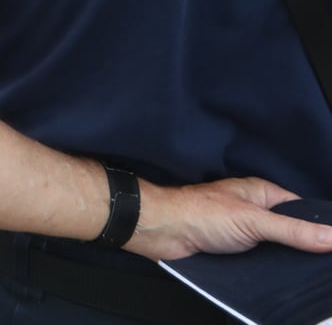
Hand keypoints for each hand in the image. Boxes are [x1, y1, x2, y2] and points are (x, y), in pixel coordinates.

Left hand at [127, 177, 331, 260]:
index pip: (302, 210)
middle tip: (321, 267)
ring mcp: (244, 232)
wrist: (160, 231)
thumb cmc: (199, 213)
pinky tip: (280, 281)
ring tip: (304, 276)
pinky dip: (270, 270)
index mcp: (262, 194)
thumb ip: (293, 230)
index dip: (320, 226)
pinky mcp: (234, 251)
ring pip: (277, 249)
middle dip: (305, 247)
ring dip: (286, 261)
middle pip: (291, 231)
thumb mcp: (253, 220)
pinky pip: (260, 261)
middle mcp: (255, 211)